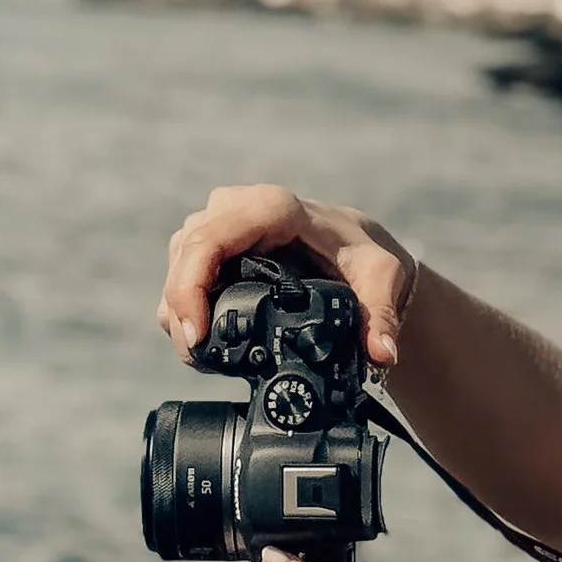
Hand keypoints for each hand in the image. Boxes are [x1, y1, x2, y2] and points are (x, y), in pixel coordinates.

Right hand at [160, 186, 417, 366]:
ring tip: (201, 353)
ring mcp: (220, 221)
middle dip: (181, 309)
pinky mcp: (212, 240)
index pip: (212, 239)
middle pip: (187, 254)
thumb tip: (383, 353)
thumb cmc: (363, 256)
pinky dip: (184, 304)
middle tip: (197, 356)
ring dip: (178, 308)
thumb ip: (381, 317)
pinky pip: (182, 268)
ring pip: (178, 262)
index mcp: (274, 208)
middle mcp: (239, 206)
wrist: (352, 246)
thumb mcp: (381, 280)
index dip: (191, 286)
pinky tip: (202, 336)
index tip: (197, 335)